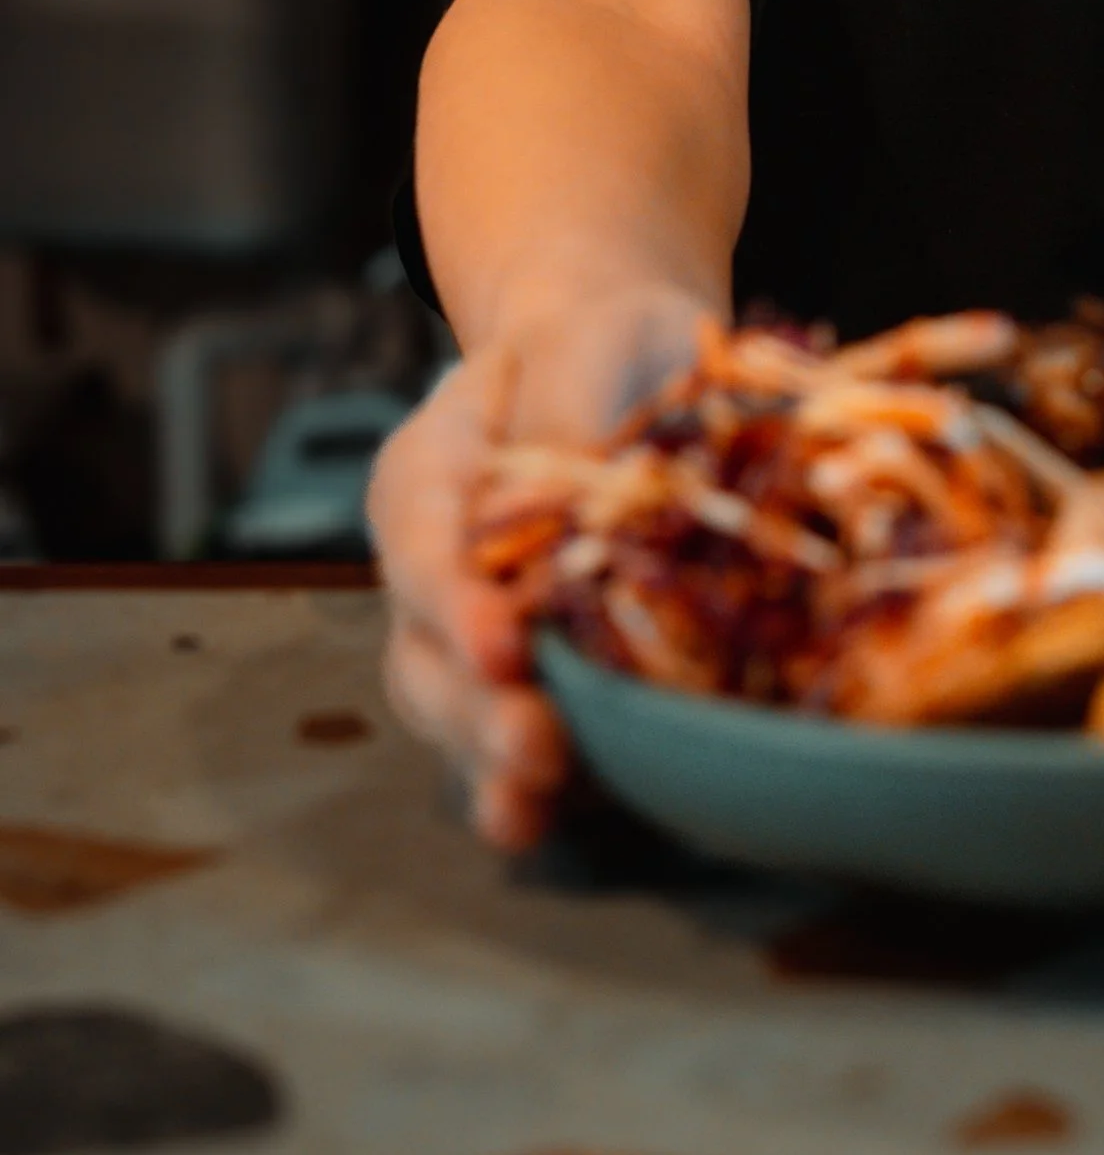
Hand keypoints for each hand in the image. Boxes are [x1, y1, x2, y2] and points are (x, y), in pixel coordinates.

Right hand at [370, 286, 716, 850]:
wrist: (628, 365)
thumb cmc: (603, 346)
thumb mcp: (588, 335)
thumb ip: (568, 401)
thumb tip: (580, 475)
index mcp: (429, 471)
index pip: (424, 544)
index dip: (455, 603)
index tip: (504, 644)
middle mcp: (432, 564)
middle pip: (424, 652)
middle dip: (473, 706)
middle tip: (533, 740)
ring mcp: (471, 632)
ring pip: (453, 710)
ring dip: (490, 758)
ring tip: (537, 791)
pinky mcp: (528, 678)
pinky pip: (508, 740)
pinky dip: (520, 787)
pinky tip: (543, 819)